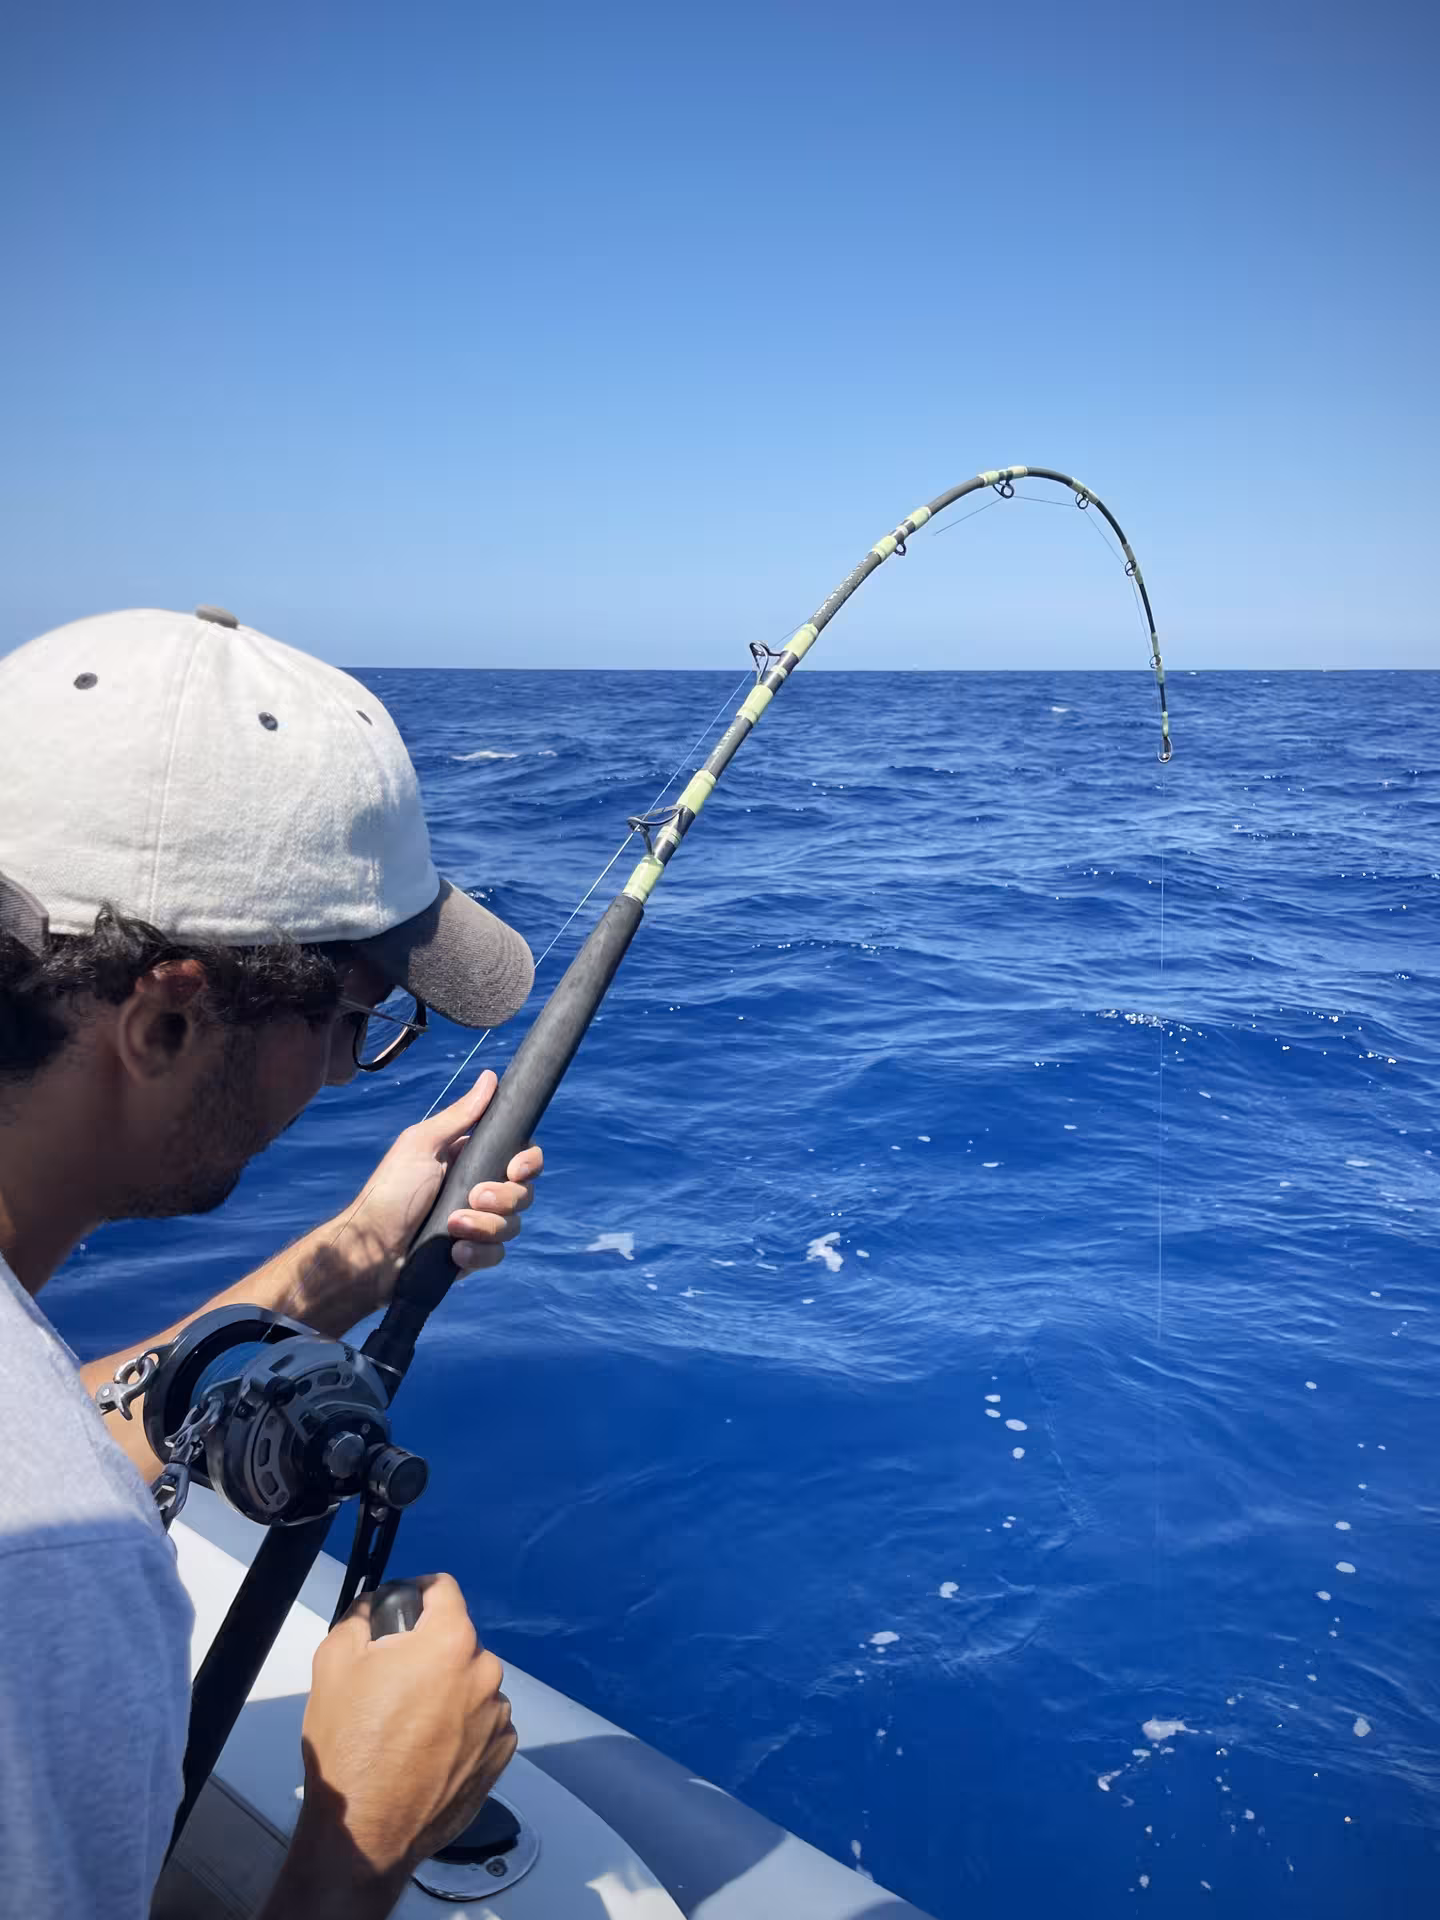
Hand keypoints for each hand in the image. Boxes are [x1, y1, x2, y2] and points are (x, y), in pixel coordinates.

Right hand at [287, 1575, 516, 1895]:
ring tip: (408, 1726)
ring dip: (447, 1692)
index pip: (443, 1588)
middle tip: (392, 1682)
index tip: (401, 1611)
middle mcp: (485, 1673)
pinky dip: (462, 1728)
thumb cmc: (350, 1747)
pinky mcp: (502, 1755)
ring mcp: (498, 1717)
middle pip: (456, 1641)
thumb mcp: (334, 1661)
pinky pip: (484, 1723)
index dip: (417, 1594)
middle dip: (427, 1652)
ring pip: (471, 1683)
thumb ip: (360, 1617)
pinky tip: (428, 1751)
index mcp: (450, 1642)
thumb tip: (375, 1608)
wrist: (366, 1831)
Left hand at [311, 1070, 542, 1323]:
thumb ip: (460, 1114)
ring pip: (512, 1225)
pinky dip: (478, 1252)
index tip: (515, 1169)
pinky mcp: (474, 1255)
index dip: (527, 1162)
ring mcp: (478, 1224)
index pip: (520, 1156)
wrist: (371, 1249)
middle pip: (524, 1192)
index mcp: (471, 1160)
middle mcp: (480, 1191)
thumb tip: (490, 1076)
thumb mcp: (422, 1144)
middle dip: (504, 1197)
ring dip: (485, 1225)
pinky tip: (454, 1252)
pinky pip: (497, 1254)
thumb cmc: (390, 1191)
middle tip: (474, 1197)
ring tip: (453, 1227)